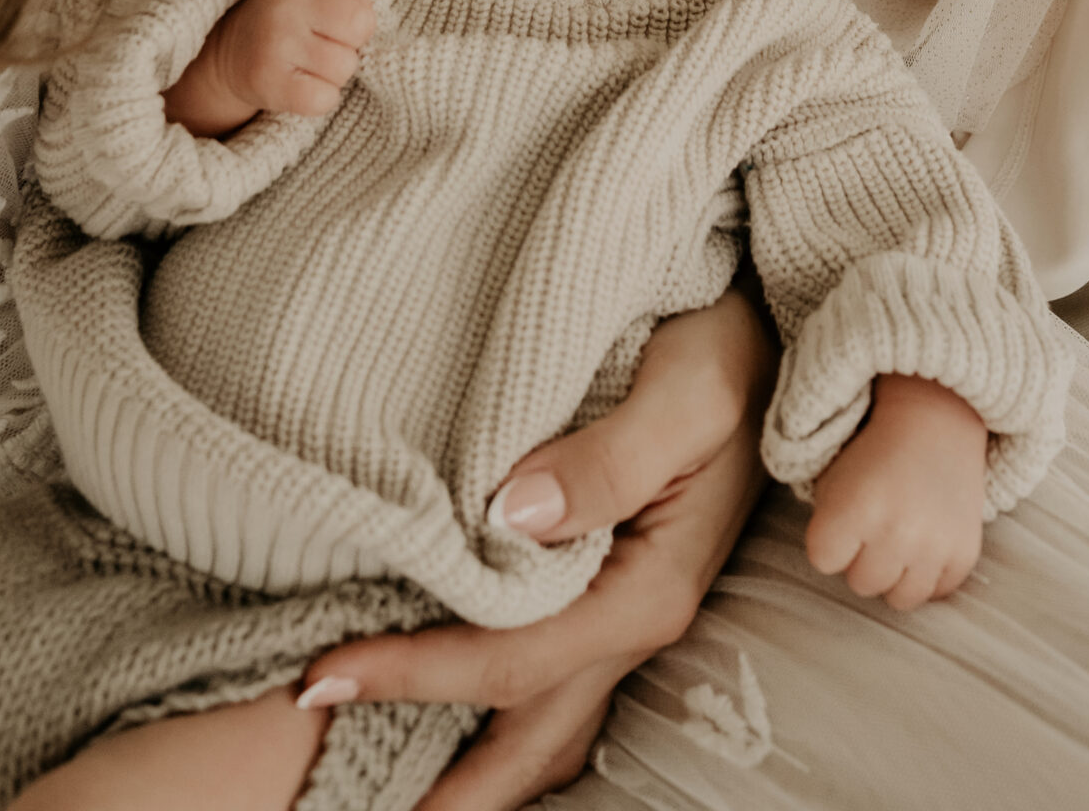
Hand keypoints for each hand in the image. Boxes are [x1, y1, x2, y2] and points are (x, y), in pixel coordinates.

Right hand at [161, 0, 376, 137]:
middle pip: (360, 22)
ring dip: (337, 72)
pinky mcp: (268, 82)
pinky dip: (322, 98)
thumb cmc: (291, 20)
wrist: (232, 54)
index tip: (335, 11)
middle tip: (329, 42)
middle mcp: (286, 2)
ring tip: (312, 64)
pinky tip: (303, 85)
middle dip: (354, 40)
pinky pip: (325, 99)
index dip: (359, 2)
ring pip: (346, 65)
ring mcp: (274, 42)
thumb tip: (378, 28)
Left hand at [297, 293, 774, 810]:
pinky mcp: (621, 581)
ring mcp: (632, 606)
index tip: (321, 674)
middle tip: (344, 797)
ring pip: (548, 720)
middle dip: (451, 786)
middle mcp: (637, 616)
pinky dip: (501, 708)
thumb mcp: (685, 392)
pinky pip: (552, 674)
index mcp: (647, 587)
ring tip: (399, 785)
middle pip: (530, 735)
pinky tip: (456, 702)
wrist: (767, 325)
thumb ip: (606, 461)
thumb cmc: (722, 346)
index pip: (508, 659)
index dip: (413, 674)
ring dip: (477, 760)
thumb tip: (510, 516)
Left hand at [806, 372, 986, 608]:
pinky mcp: (964, 555)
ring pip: (899, 599)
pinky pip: (935, 593)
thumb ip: (826, 524)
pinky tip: (925, 542)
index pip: (822, 560)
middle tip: (874, 527)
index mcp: (856, 509)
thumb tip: (835, 565)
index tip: (842, 520)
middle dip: (862, 559)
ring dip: (895, 574)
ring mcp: (935, 548)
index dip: (829, 541)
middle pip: (861, 584)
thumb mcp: (833, 477)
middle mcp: (896, 533)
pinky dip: (928, 573)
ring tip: (897, 540)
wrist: (935, 424)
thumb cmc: (875, 453)